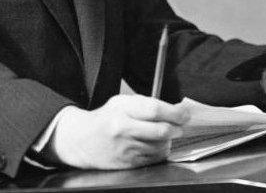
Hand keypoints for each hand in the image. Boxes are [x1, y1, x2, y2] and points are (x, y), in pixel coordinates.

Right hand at [46, 94, 189, 168]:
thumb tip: (174, 109)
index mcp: (122, 111)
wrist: (81, 140)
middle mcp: (123, 130)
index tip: (184, 114)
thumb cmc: (104, 119)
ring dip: (168, 141)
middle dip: (176, 128)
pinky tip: (153, 145)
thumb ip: (145, 104)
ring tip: (162, 135)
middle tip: (179, 126)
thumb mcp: (121, 102)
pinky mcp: (127, 163)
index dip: (175, 112)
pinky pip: (154, 159)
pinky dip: (159, 152)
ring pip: (160, 146)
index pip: (154, 110)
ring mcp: (125, 149)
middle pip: (161, 130)